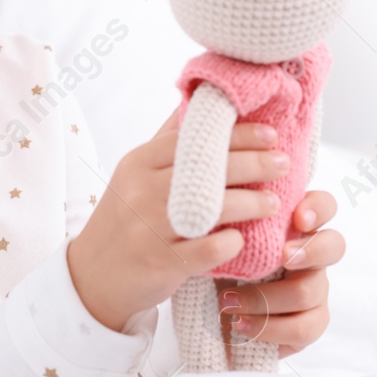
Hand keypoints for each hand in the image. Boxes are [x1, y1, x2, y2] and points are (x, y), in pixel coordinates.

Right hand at [67, 109, 288, 332]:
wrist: (93, 276)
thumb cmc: (125, 219)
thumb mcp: (134, 175)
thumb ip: (168, 143)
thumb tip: (199, 100)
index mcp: (139, 163)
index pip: (193, 139)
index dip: (236, 134)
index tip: (270, 134)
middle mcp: (142, 191)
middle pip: (207, 168)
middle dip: (253, 163)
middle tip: (283, 163)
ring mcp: (151, 228)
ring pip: (212, 207)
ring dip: (250, 203)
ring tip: (273, 202)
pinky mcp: (161, 263)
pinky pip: (206, 250)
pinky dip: (229, 243)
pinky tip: (243, 240)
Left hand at [214, 190, 341, 357]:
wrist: (213, 311)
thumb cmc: (221, 264)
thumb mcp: (224, 239)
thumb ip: (237, 221)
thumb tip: (230, 202)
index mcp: (296, 227)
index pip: (324, 206)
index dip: (318, 208)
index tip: (298, 217)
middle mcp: (312, 256)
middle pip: (335, 246)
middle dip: (310, 251)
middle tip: (282, 258)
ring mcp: (316, 290)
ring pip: (308, 292)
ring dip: (264, 298)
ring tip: (228, 302)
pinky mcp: (312, 323)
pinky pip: (303, 328)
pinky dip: (267, 328)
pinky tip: (240, 324)